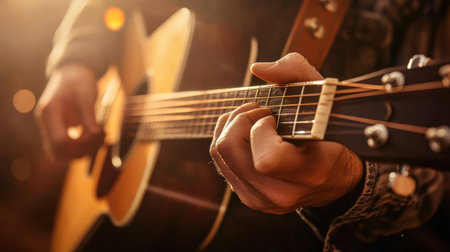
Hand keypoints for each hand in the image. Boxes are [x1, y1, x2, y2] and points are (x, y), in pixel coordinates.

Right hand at [34, 63, 103, 159]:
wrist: (71, 71)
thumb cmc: (79, 80)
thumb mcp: (87, 97)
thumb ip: (90, 118)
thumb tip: (96, 137)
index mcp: (49, 112)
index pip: (61, 143)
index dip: (82, 145)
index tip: (98, 134)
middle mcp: (45, 122)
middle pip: (58, 153)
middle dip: (82, 151)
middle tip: (100, 139)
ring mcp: (48, 127)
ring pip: (61, 154)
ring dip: (82, 151)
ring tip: (100, 137)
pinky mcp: (55, 129)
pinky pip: (65, 147)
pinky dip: (80, 147)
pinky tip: (95, 137)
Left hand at [209, 53, 362, 213]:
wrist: (335, 179)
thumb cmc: (330, 133)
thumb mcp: (324, 98)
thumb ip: (296, 73)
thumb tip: (258, 68)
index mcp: (307, 174)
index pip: (265, 159)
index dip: (260, 129)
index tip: (274, 117)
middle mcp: (280, 193)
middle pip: (230, 149)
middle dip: (239, 119)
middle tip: (261, 111)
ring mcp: (261, 200)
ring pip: (219, 153)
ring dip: (231, 125)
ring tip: (253, 118)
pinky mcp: (248, 197)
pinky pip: (219, 161)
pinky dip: (227, 138)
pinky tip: (246, 131)